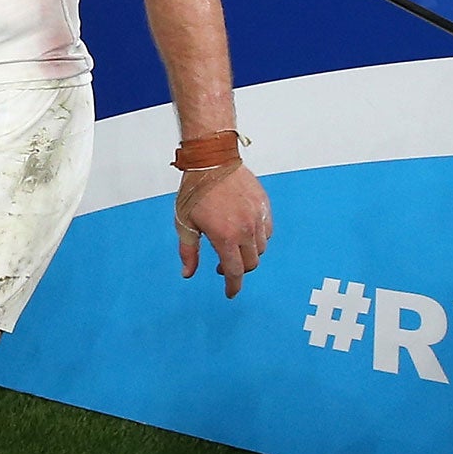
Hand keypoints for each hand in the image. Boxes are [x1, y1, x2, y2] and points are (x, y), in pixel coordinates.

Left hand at [176, 163, 270, 297]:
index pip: (234, 272)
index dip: (233, 286)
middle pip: (250, 263)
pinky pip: (267, 231)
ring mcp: (257, 217)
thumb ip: (188, 252)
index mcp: (225, 237)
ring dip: (248, 254)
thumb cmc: (195, 191)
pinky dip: (259, 238)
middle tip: (224, 266)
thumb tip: (188, 274)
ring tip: (233, 247)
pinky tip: (245, 234)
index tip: (230, 293)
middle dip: (238, 270)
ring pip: (261, 249)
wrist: (212, 160)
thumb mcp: (185, 223)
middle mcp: (245, 230)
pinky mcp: (264, 206)